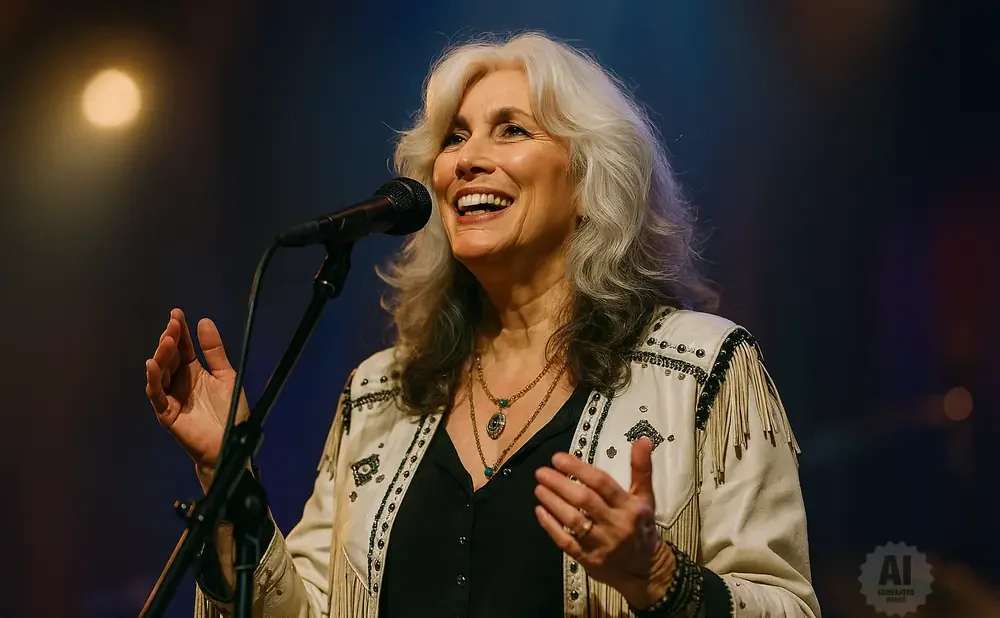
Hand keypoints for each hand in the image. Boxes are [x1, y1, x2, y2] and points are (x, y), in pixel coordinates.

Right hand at [145, 308, 249, 487]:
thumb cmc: (230, 413)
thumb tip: (204, 321)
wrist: (231, 443)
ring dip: (162, 355)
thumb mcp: (226, 376)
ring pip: (160, 372)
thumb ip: (215, 352)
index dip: (180, 331)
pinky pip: (156, 394)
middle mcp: (179, 382)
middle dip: (170, 340)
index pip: (183, 348)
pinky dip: (153, 379)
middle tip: (172, 324)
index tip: (177, 313)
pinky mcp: (166, 412)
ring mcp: (171, 396)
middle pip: (170, 357)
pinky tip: (152, 364)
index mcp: (193, 372)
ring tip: (167, 340)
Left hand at [534, 437, 674, 608]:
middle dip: (560, 484)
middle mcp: (615, 524)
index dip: (579, 469)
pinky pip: (566, 542)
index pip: (602, 483)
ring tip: (539, 488)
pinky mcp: (589, 559)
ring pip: (573, 521)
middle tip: (542, 472)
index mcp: (629, 506)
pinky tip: (540, 511)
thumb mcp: (646, 498)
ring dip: (553, 503)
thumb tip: (642, 439)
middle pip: (585, 500)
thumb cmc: (641, 527)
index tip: (558, 458)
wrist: (646, 569)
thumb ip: (642, 468)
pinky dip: (551, 526)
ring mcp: (601, 544)